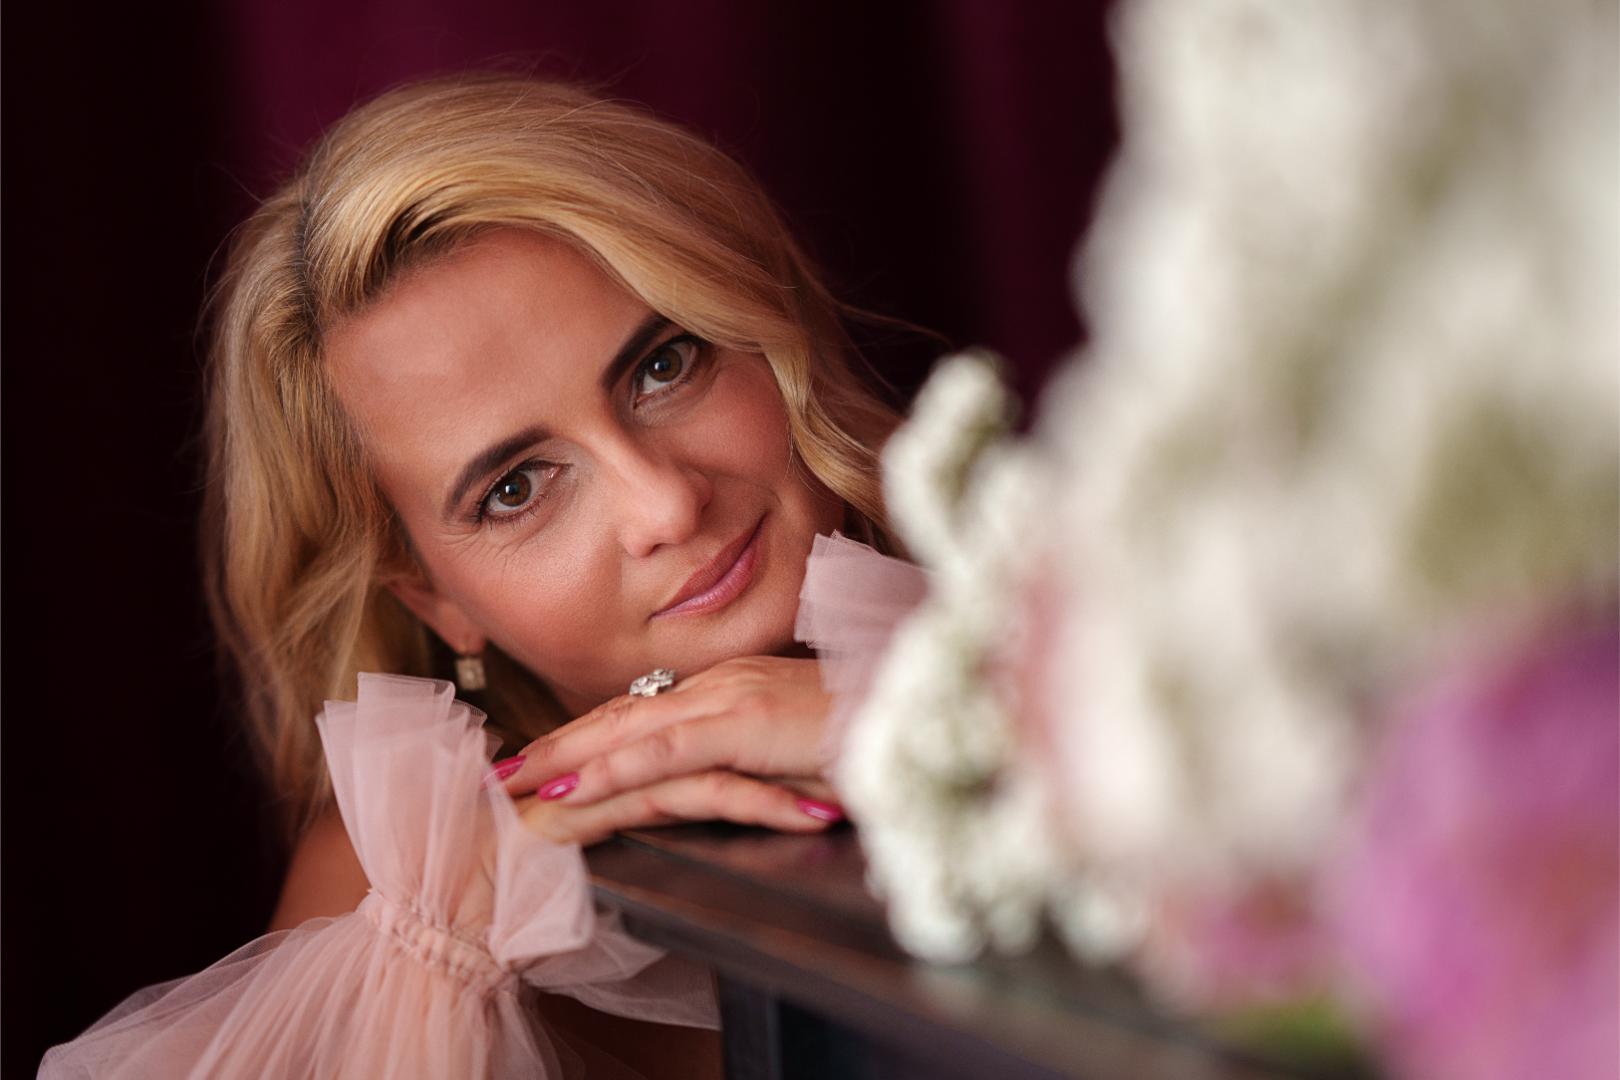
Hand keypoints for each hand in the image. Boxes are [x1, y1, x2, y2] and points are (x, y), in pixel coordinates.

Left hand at [496, 656, 844, 845]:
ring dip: (564, 759)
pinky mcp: (749, 724)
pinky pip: (669, 751)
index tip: (539, 759)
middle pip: (620, 716)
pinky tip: (578, 788)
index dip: (586, 735)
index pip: (643, 712)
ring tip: (513, 785)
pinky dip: (616, 767)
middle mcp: (722, 684)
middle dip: (555, 745)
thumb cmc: (877, 728)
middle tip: (497, 772)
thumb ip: (762, 751)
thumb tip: (732, 773)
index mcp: (733, 687)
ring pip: (629, 731)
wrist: (925, 701)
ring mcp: (732, 698)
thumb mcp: (805, 742)